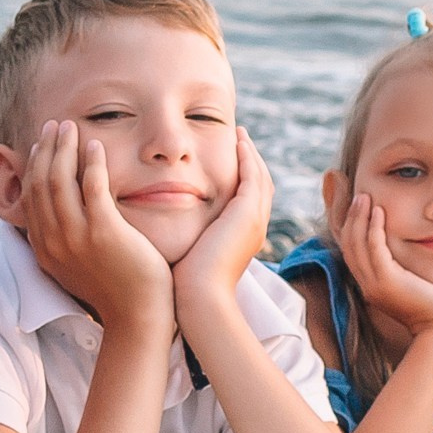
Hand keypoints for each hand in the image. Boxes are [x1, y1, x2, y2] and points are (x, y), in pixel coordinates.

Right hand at [20, 120, 172, 334]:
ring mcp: (76, 237)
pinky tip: (97, 145)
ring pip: (60, 179)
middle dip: (46, 149)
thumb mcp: (77, 266)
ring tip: (71, 127)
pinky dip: (92, 161)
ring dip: (64, 147)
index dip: (34, 165)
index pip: (30, 196)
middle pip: (40, 182)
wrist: (138, 316)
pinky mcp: (104, 232)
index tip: (43, 145)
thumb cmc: (115, 290)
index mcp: (44, 249)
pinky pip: (93, 186)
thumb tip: (64, 216)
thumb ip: (66, 239)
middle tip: (55, 126)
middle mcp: (53, 241)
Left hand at [174, 128, 271, 309]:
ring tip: (241, 134)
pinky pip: (252, 176)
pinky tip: (238, 141)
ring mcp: (254, 220)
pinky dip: (248, 157)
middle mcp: (254, 227)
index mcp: (243, 237)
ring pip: (260, 177)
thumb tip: (171, 235)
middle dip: (252, 161)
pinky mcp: (247, 213)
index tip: (232, 159)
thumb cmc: (187, 285)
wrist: (200, 298)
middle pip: (261, 185)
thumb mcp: (190, 257)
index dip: (244, 177)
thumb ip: (188, 241)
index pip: (250, 199)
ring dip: (251, 153)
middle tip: (242, 138)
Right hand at [335, 192, 432, 334]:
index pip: (352, 252)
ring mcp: (374, 284)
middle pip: (348, 245)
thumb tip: (407, 254)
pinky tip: (379, 211)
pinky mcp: (386, 281)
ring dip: (359, 218)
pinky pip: (374, 248)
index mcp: (371, 286)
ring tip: (364, 198)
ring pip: (356, 244)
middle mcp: (367, 285)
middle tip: (358, 196)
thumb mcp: (413, 285)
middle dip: (351, 218)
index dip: (352, 228)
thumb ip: (405, 269)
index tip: (357, 208)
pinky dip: (373, 228)